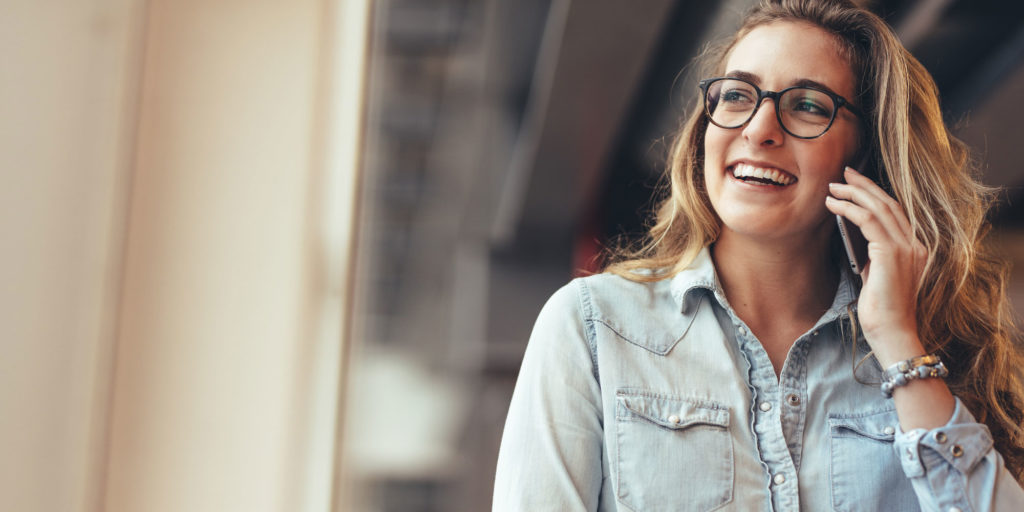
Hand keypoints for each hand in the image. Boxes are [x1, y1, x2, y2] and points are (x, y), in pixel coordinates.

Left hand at [825, 166, 927, 364]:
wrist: (893, 334)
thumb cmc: (882, 311)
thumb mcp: (877, 276)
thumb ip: (872, 256)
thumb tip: (854, 236)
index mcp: (915, 249)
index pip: (895, 212)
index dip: (875, 194)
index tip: (855, 182)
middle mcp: (916, 244)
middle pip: (889, 203)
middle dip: (864, 185)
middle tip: (844, 173)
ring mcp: (907, 248)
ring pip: (878, 208)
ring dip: (853, 194)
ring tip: (832, 188)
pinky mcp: (892, 254)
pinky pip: (868, 221)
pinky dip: (849, 209)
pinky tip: (833, 206)